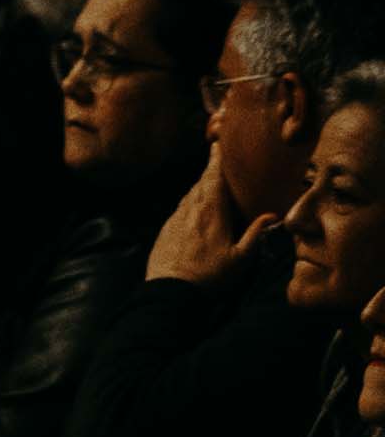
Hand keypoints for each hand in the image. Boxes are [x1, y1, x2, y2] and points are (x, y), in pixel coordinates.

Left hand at [149, 166, 286, 288]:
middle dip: (210, 170)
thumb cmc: (208, 276)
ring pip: (189, 195)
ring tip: (209, 179)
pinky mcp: (165, 230)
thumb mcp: (240, 259)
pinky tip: (195, 205)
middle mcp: (190, 211)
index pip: (214, 180)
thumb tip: (271, 215)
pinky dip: (190, 200)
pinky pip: (180, 207)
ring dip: (200, 185)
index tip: (217, 145)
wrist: (168, 292)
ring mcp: (175, 220)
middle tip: (217, 156)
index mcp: (210, 213)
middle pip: (201, 184)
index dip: (216, 162)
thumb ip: (256, 234)